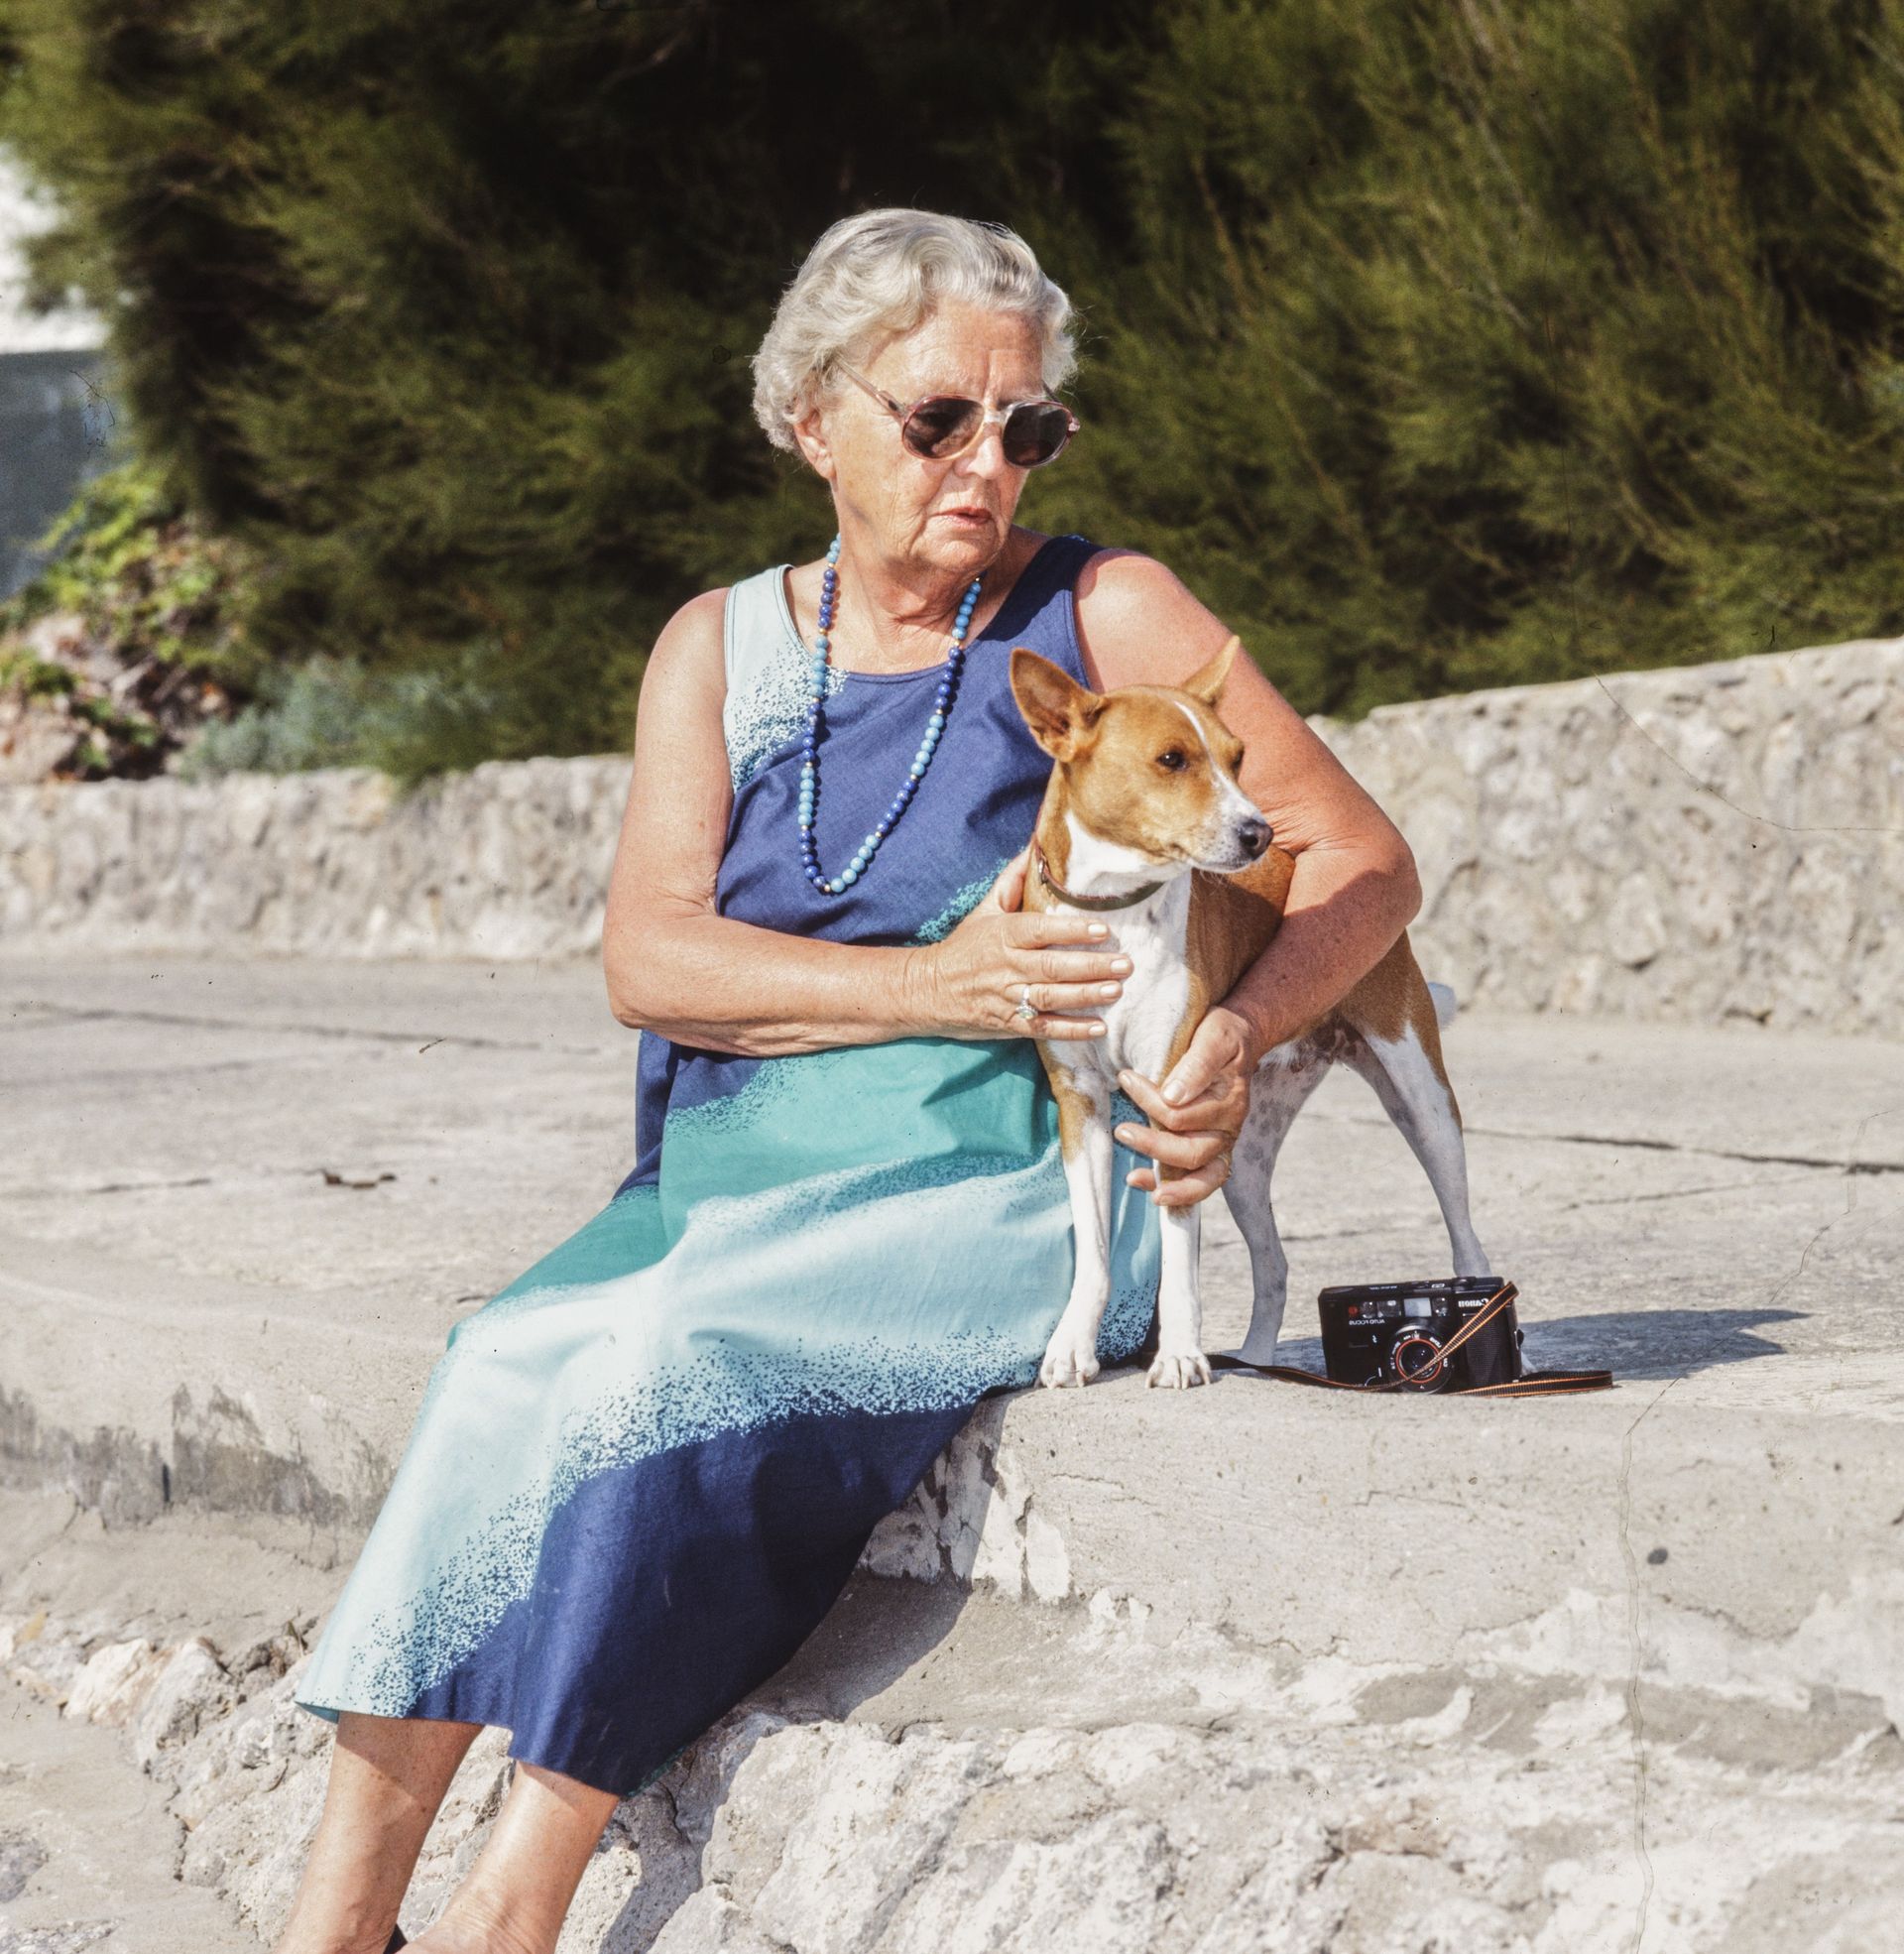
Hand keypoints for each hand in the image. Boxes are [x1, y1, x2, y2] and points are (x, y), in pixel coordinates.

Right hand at [900, 846, 1132, 1041]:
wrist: (928, 990)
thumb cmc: (964, 947)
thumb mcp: (985, 910)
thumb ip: (1013, 881)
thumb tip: (1035, 848)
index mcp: (1004, 935)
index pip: (1040, 930)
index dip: (1071, 931)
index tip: (1102, 930)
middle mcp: (1007, 966)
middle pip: (1053, 967)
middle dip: (1091, 966)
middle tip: (1124, 963)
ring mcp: (1008, 997)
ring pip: (1052, 997)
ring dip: (1086, 995)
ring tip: (1116, 990)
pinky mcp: (1010, 1024)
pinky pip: (1044, 1028)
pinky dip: (1071, 1030)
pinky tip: (1098, 1028)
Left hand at [1114, 1006, 1256, 1205]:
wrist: (1238, 1036)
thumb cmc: (1222, 1035)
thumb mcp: (1214, 1037)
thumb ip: (1197, 1065)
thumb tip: (1172, 1095)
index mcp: (1229, 1102)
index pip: (1184, 1114)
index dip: (1151, 1101)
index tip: (1126, 1078)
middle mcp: (1228, 1128)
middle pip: (1193, 1152)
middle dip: (1154, 1145)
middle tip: (1121, 1130)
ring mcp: (1221, 1143)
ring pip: (1204, 1178)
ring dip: (1170, 1183)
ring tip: (1133, 1178)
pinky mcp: (1212, 1151)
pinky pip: (1200, 1180)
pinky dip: (1177, 1190)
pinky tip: (1148, 1186)